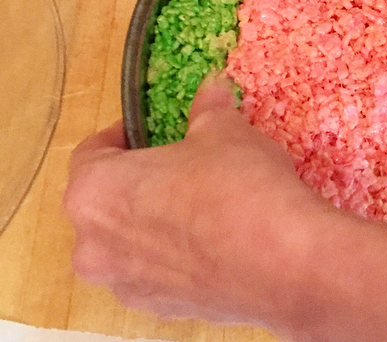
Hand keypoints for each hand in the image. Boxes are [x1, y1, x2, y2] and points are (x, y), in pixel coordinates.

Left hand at [63, 74, 325, 325]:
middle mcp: (95, 246)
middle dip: (139, 180)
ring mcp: (127, 285)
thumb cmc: (236, 186)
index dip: (124, 134)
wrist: (282, 259)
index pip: (91, 152)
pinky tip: (217, 234)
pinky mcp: (163, 310)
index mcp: (93, 192)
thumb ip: (207, 109)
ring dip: (157, 219)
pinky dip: (179, 252)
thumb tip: (211, 90)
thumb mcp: (222, 129)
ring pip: (131, 241)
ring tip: (203, 198)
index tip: (150, 129)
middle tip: (179, 161)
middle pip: (106, 202)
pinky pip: (160, 271)